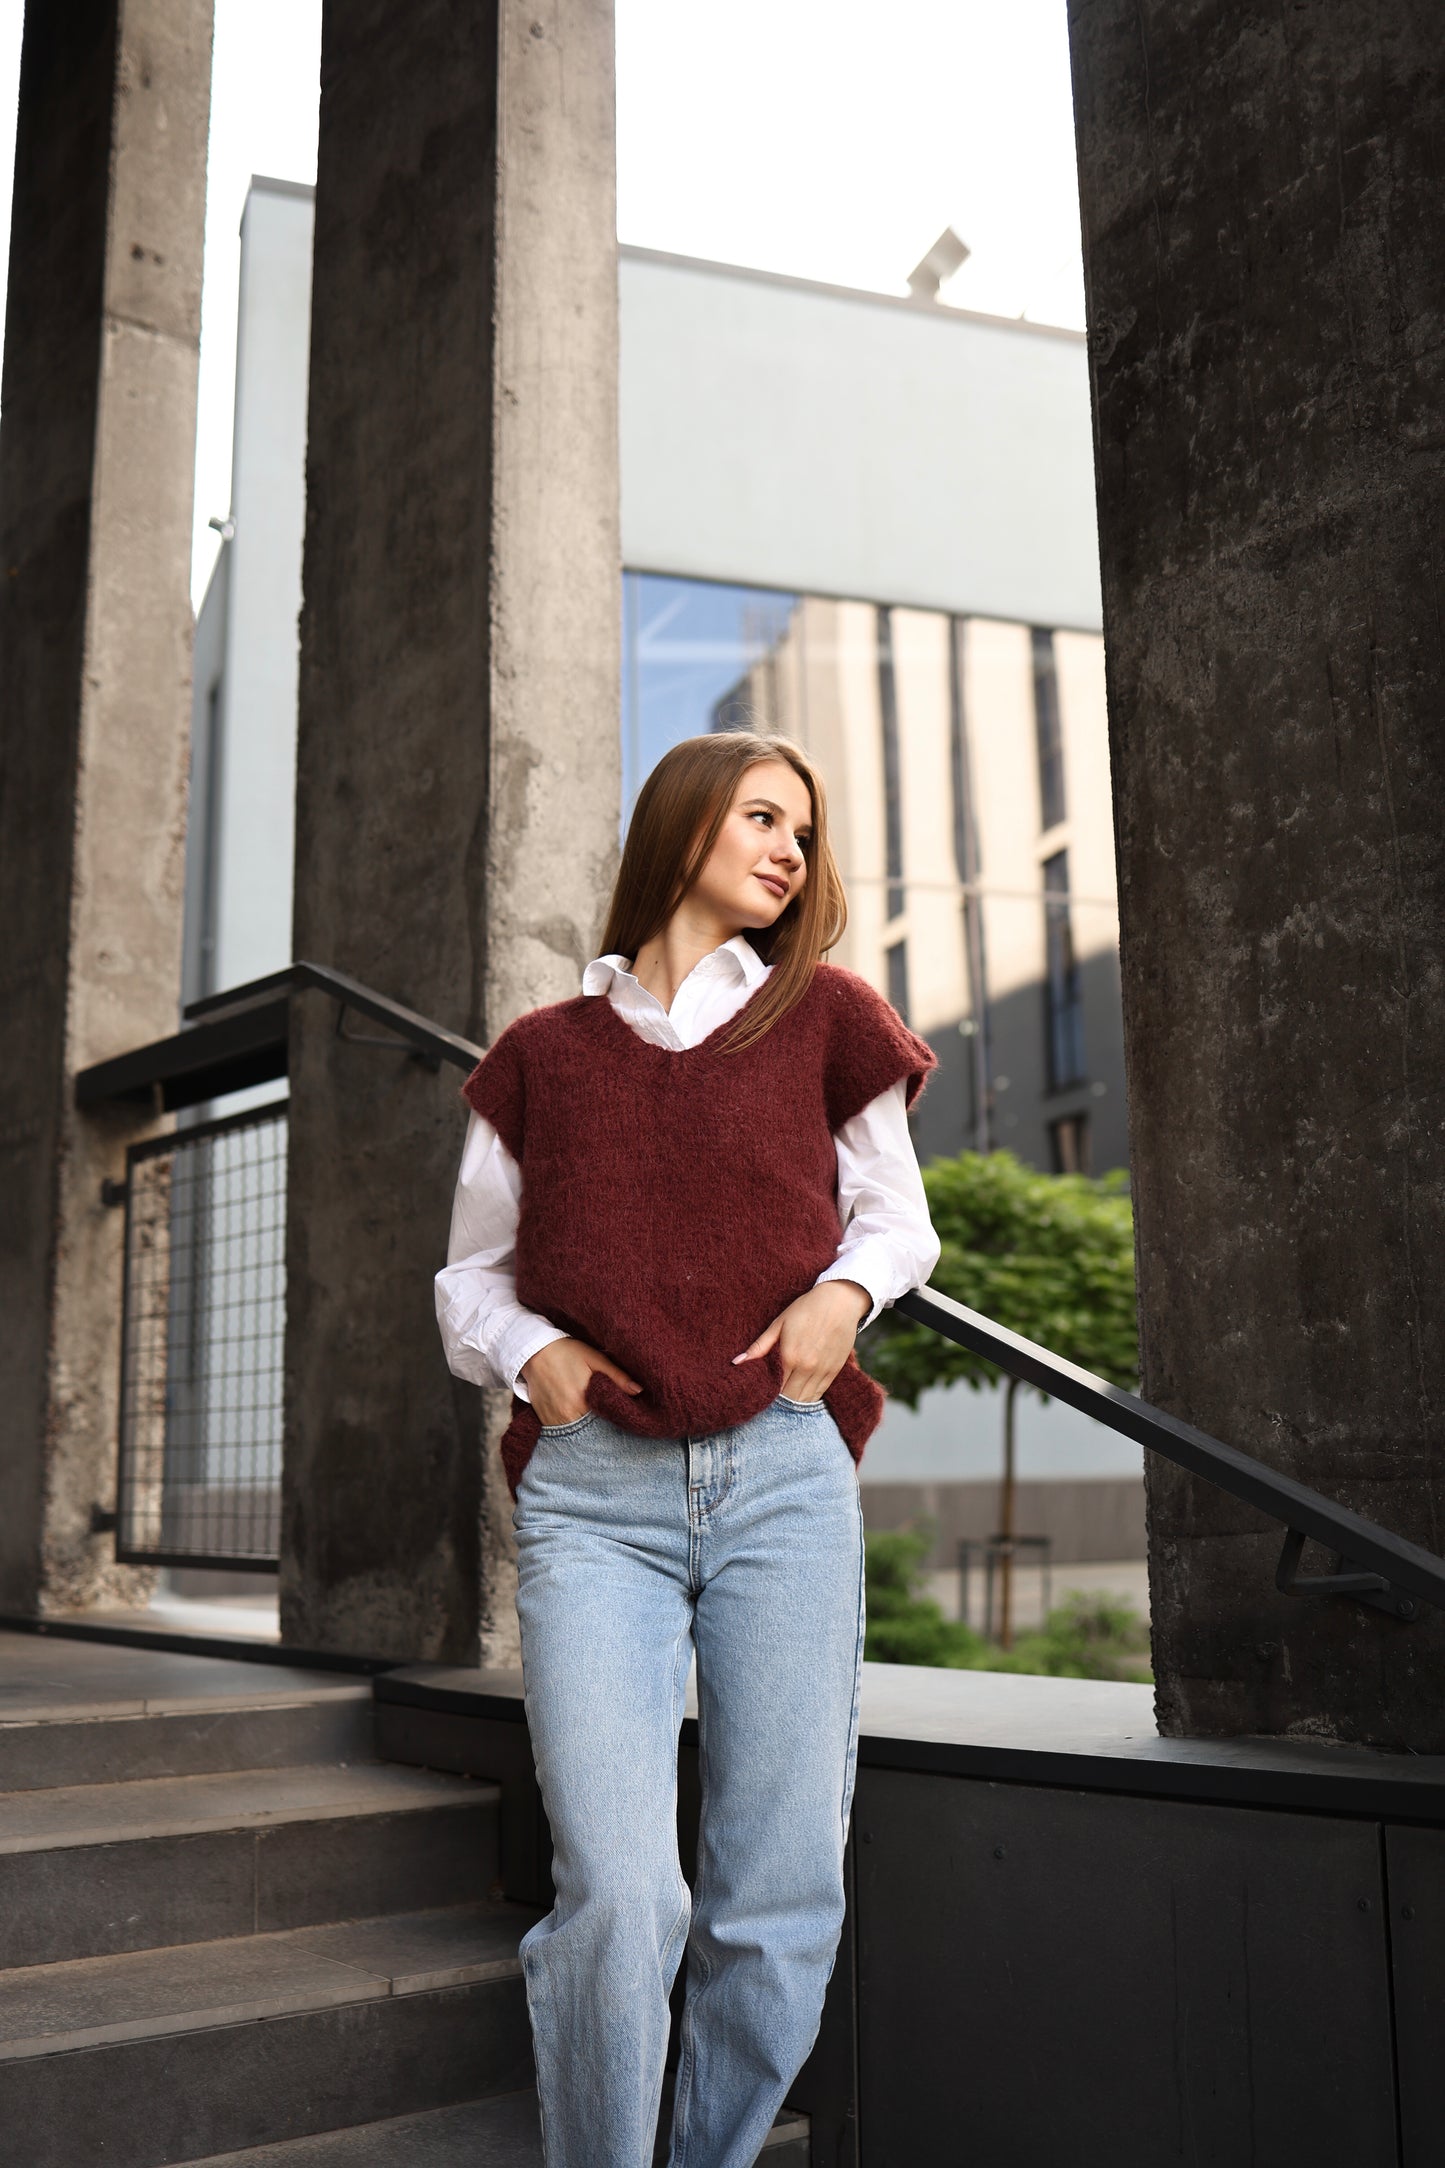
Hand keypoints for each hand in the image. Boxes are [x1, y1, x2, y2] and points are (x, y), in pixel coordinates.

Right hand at [520, 1337, 642, 1427]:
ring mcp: (553, 1421)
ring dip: (586, 1431)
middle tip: (611, 1424)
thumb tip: (640, 1391)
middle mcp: (566, 1416)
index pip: (606, 1423)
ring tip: (595, 1422)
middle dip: (602, 1430)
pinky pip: (562, 1433)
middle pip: (591, 1433)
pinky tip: (578, 1420)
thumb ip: (618, 1377)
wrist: (535, 1351)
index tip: (623, 1420)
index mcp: (582, 1402)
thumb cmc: (568, 1353)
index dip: (616, 1422)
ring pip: (576, 1435)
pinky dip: (572, 1429)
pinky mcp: (545, 1421)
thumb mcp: (595, 1359)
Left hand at [731, 1280, 870, 1402]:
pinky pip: (819, 1394)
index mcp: (789, 1357)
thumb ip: (759, 1346)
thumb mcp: (779, 1324)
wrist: (840, 1301)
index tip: (760, 1395)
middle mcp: (807, 1368)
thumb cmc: (806, 1309)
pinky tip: (800, 1394)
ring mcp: (822, 1371)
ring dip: (794, 1402)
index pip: (774, 1390)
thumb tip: (736, 1362)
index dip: (766, 1395)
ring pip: (805, 1400)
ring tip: (784, 1398)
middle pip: (790, 1399)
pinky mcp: (835, 1371)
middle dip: (779, 1403)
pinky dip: (809, 1397)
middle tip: (770, 1400)